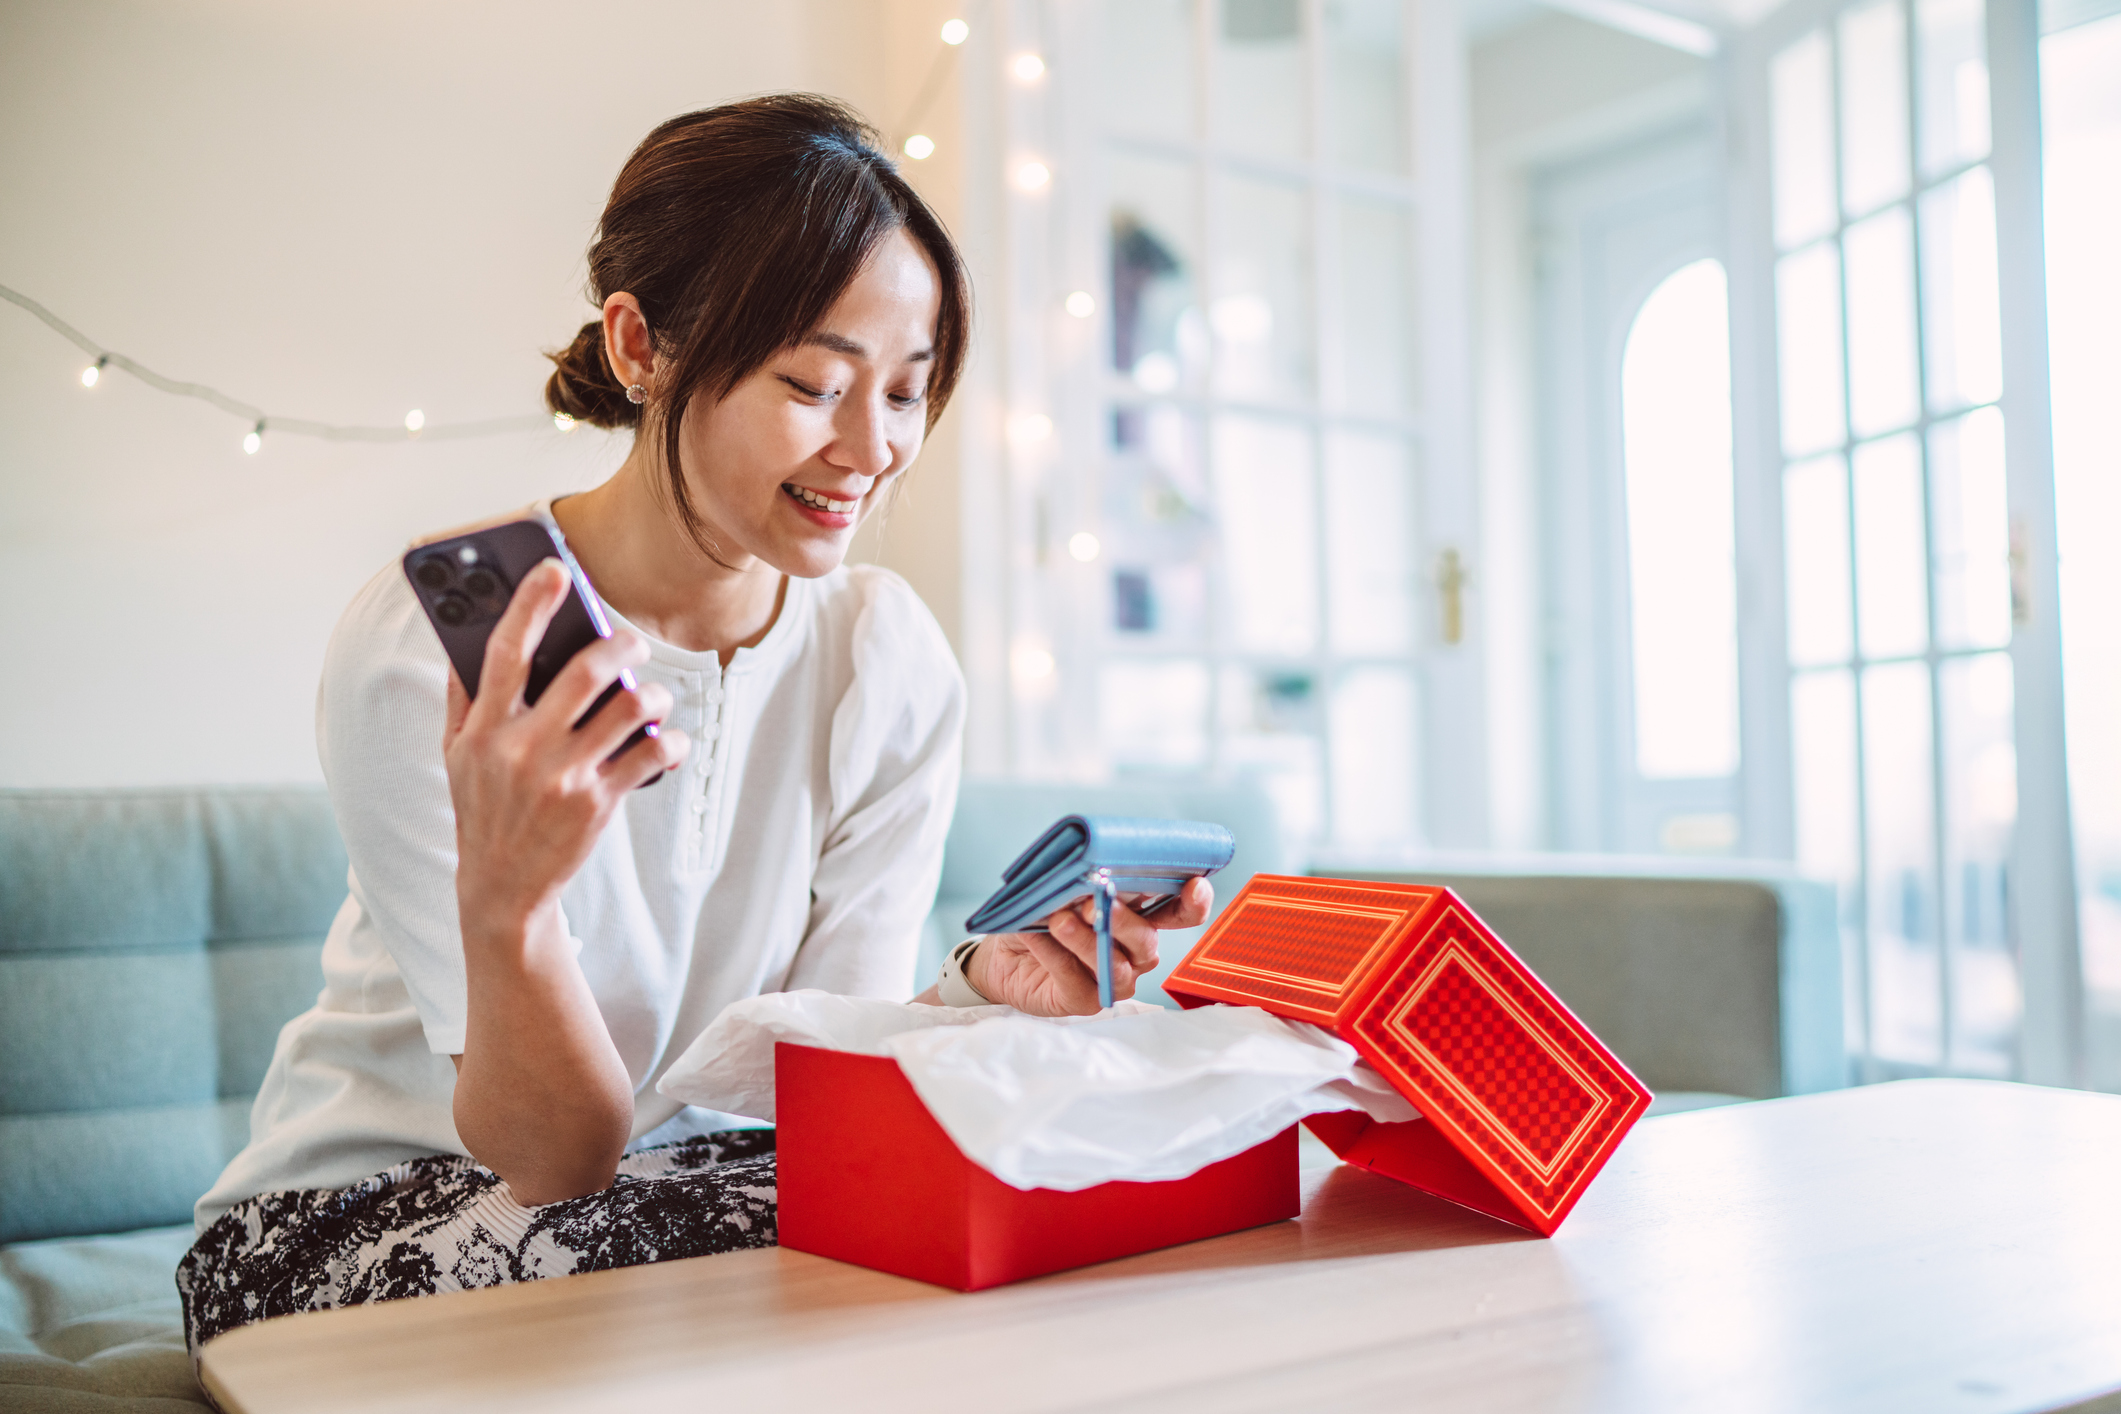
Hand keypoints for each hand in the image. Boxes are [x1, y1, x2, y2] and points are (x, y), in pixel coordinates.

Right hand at [444, 560, 690, 939]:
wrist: (502, 889)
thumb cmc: (482, 810)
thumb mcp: (455, 756)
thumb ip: (463, 698)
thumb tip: (465, 639)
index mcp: (485, 729)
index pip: (506, 652)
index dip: (530, 604)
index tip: (555, 569)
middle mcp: (523, 748)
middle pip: (584, 672)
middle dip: (620, 644)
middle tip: (632, 642)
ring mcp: (563, 777)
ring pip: (627, 709)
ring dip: (649, 693)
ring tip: (649, 695)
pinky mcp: (598, 804)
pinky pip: (650, 757)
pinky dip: (668, 742)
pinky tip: (666, 740)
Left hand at [967, 877, 1212, 1016]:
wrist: (1000, 952)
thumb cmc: (1039, 916)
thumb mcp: (1060, 892)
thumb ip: (1082, 887)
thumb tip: (1090, 881)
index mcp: (1139, 919)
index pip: (1177, 913)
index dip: (1192, 903)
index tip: (1195, 886)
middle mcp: (1134, 954)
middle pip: (1147, 942)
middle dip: (1124, 921)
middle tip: (1097, 901)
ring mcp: (1112, 980)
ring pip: (1116, 966)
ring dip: (1089, 941)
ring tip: (1060, 920)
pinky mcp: (1083, 1001)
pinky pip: (1077, 980)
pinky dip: (1056, 956)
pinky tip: (1038, 935)